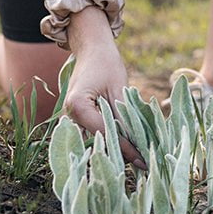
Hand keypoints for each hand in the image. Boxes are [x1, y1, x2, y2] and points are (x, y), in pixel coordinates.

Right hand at [62, 17, 142, 166]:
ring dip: (115, 147)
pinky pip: (94, 133)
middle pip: (98, 141)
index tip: (142, 160)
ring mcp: (71, 118)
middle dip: (120, 152)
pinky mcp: (78, 118)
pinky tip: (126, 145)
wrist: (92, 49)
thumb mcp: (119, 88)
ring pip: (96, 140)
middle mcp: (70, 116)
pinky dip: (109, 138)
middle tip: (142, 165)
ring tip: (137, 158)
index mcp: (78, 106)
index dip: (125, 147)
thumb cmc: (106, 63)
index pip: (105, 133)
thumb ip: (124, 115)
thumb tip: (136, 142)